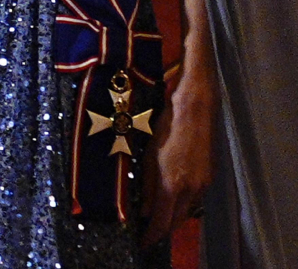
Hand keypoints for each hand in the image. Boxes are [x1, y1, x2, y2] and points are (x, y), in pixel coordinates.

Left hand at [142, 88, 213, 244]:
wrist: (194, 112)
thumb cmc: (166, 130)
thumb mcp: (149, 158)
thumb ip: (148, 187)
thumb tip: (146, 211)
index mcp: (173, 185)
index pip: (163, 221)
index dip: (152, 235)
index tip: (144, 242)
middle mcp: (192, 189)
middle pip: (178, 220)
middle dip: (164, 229)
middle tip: (150, 233)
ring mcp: (203, 183)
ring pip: (188, 210)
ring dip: (175, 217)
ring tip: (160, 218)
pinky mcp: (209, 176)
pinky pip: (196, 199)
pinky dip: (184, 204)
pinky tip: (174, 200)